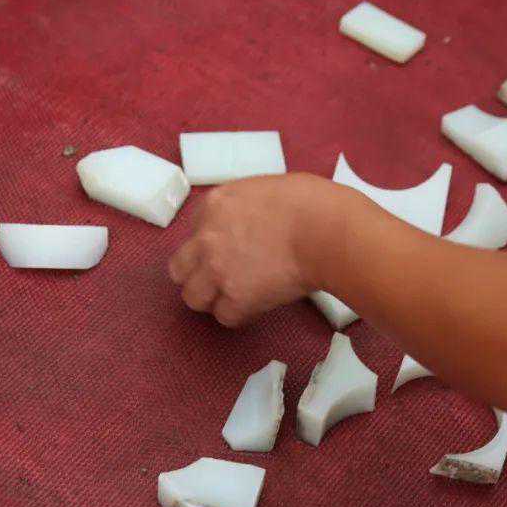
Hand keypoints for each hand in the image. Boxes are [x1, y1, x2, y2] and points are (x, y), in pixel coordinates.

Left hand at [167, 173, 343, 326]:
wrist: (327, 230)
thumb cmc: (312, 203)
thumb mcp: (266, 189)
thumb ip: (246, 207)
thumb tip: (252, 223)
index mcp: (214, 204)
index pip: (193, 231)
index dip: (210, 244)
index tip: (228, 250)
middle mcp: (207, 237)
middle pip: (179, 268)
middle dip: (197, 274)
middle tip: (221, 279)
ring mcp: (218, 270)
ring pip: (193, 297)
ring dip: (213, 299)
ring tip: (237, 297)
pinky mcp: (236, 298)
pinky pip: (225, 316)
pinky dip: (241, 314)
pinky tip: (257, 306)